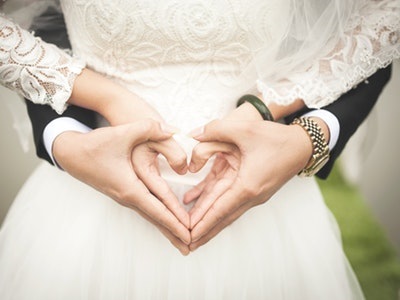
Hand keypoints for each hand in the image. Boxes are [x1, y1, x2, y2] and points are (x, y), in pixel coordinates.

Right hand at [53, 119, 190, 254]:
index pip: (157, 209)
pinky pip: (145, 209)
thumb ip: (149, 128)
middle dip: (173, 233)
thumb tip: (172, 129)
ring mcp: (124, 197)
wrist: (70, 153)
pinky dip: (157, 217)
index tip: (189, 234)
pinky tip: (164, 221)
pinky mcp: (123, 192)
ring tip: (180, 240)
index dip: (175, 221)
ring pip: (150, 216)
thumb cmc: (95, 145)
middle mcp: (127, 197)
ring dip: (166, 227)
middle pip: (155, 219)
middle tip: (191, 247)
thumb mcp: (122, 133)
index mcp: (129, 187)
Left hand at [187, 119, 313, 250]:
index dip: (202, 223)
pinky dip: (216, 206)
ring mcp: (254, 195)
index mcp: (247, 185)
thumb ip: (216, 129)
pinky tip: (200, 202)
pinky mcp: (254, 189)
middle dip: (204, 231)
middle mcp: (251, 195)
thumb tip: (193, 134)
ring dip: (210, 222)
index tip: (188, 236)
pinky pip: (231, 201)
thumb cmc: (276, 138)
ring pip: (226, 212)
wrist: (302, 145)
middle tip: (186, 244)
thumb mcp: (245, 129)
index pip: (219, 210)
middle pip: (222, 218)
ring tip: (194, 233)